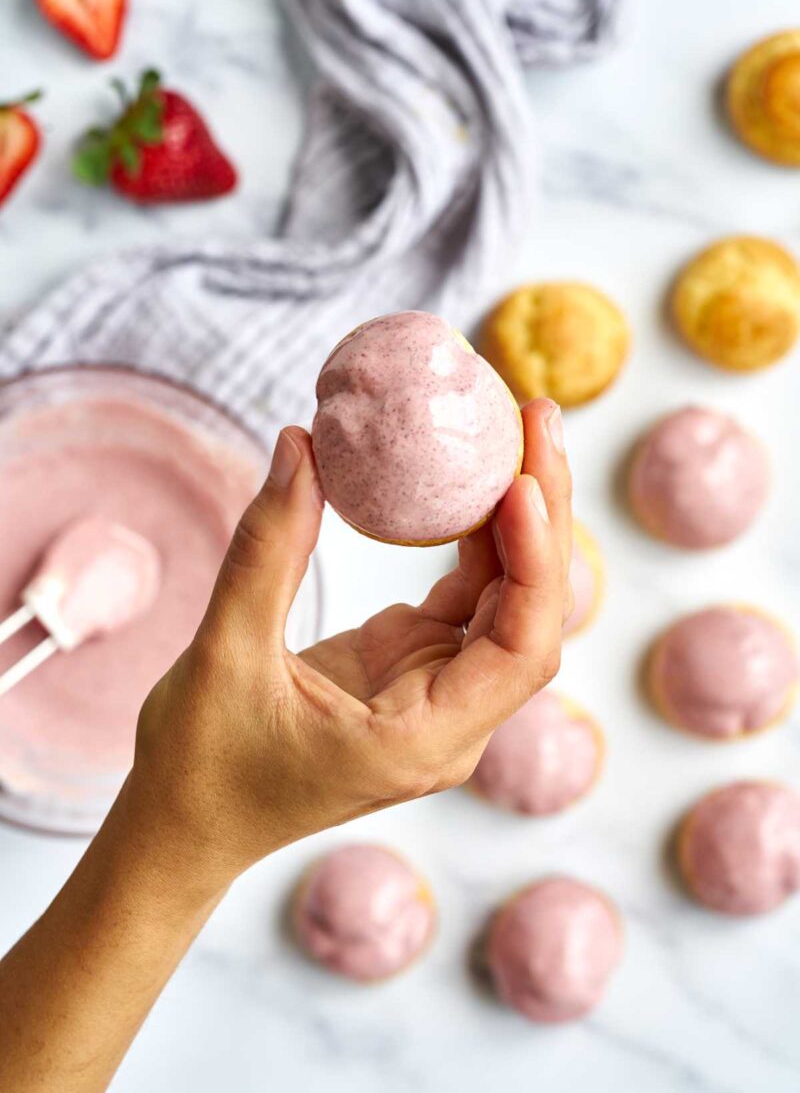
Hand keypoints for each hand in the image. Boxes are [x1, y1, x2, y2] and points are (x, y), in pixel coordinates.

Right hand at [129, 397, 571, 897]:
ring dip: (518, 518)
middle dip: (545, 516)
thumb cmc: (205, 766)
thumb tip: (302, 444)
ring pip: (507, 599)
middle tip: (538, 420)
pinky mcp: (414, 665)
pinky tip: (468, 480)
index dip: (535, 563)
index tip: (521, 485)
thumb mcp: (226, 656)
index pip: (520, 648)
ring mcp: (438, 689)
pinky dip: (474, 537)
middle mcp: (451, 717)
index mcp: (425, 740)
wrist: (188, 822)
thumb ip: (267, 552)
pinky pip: (464, 596)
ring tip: (518, 432)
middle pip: (532, 613)